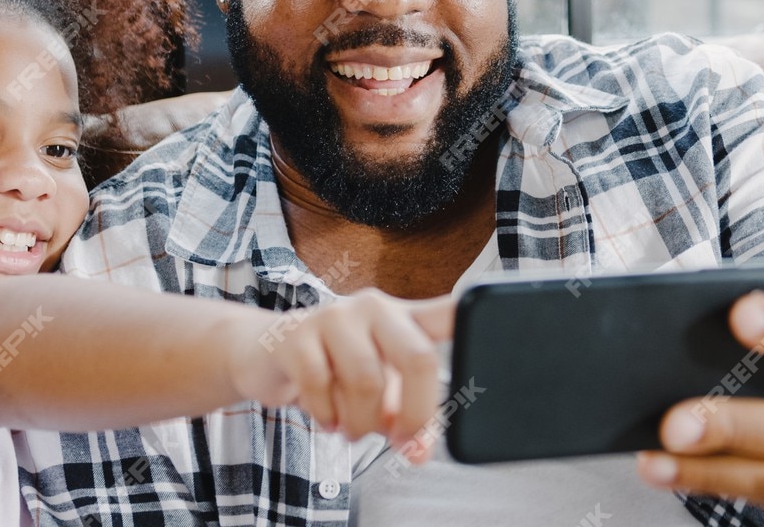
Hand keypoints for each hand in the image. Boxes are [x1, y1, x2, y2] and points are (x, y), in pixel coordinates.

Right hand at [225, 291, 455, 460]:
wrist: (267, 353)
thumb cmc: (335, 370)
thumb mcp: (379, 397)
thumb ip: (407, 423)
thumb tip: (420, 455)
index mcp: (404, 320)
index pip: (448, 313)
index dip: (472, 317)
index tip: (496, 323)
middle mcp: (375, 309)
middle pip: (416, 358)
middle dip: (414, 412)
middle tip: (402, 439)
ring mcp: (334, 316)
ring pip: (366, 379)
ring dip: (360, 421)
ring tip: (351, 429)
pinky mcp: (296, 333)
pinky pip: (321, 385)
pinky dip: (326, 415)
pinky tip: (326, 416)